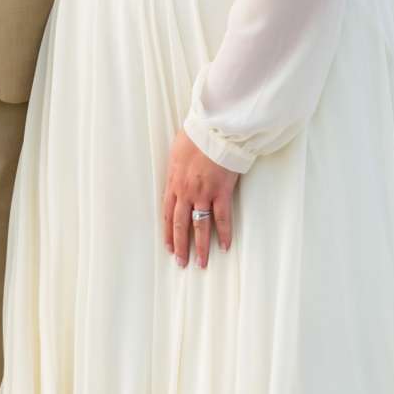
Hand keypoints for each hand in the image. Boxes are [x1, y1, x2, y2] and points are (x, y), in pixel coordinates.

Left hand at [161, 128, 238, 268]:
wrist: (213, 130)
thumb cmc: (195, 136)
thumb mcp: (177, 152)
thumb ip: (176, 167)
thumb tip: (177, 170)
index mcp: (173, 182)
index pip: (167, 214)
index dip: (168, 233)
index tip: (169, 247)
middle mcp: (186, 192)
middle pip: (180, 225)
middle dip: (181, 246)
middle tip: (181, 263)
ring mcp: (203, 194)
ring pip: (200, 226)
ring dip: (200, 247)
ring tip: (201, 263)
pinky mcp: (221, 192)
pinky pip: (223, 218)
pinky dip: (225, 233)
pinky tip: (225, 246)